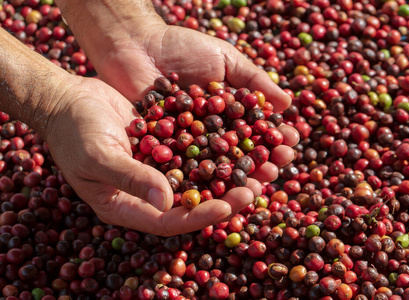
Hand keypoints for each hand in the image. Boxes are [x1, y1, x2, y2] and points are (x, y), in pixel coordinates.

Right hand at [44, 75, 259, 235]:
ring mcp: (158, 166)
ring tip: (259, 164)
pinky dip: (215, 145)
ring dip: (227, 171)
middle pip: (191, 200)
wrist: (66, 99)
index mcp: (128, 205)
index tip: (230, 206)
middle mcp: (147, 190)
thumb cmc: (72, 132)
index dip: (200, 215)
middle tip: (257, 187)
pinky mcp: (165, 143)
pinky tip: (240, 137)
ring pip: (198, 175)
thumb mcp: (98, 156)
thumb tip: (167, 202)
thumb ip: (131, 178)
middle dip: (225, 196)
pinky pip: (194, 148)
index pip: (170, 220)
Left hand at [92, 23, 298, 182]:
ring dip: (234, 177)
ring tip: (253, 185)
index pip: (256, 129)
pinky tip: (215, 188)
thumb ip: (254, 79)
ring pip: (214, 165)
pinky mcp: (163, 150)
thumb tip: (288, 102)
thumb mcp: (224, 58)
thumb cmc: (182, 48)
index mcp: (228, 111)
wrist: (136, 45)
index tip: (291, 143)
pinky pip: (182, 167)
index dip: (273, 137)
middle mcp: (211, 131)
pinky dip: (198, 179)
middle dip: (259, 163)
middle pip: (238, 152)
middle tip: (274, 170)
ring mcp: (188, 143)